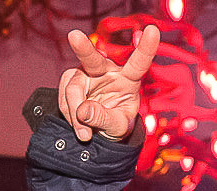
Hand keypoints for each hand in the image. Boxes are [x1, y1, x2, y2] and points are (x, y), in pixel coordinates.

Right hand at [58, 25, 158, 142]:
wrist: (99, 132)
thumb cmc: (115, 124)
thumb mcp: (118, 127)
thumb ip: (105, 119)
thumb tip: (83, 112)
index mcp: (128, 78)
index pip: (138, 63)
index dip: (146, 48)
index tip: (153, 31)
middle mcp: (106, 70)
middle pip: (93, 58)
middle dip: (83, 48)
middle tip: (74, 36)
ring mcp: (85, 74)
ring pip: (73, 87)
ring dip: (75, 112)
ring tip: (86, 133)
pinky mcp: (70, 81)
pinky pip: (63, 97)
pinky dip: (69, 115)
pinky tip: (78, 126)